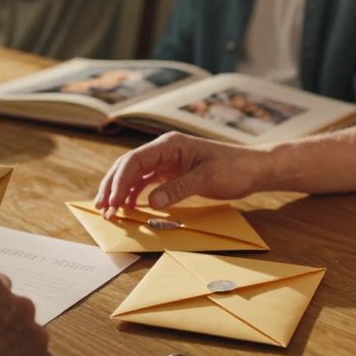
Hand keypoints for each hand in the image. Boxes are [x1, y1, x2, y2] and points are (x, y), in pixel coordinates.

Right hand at [94, 132, 265, 214]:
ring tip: (109, 210)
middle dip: (112, 186)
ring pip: (134, 174)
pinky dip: (134, 193)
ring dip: (120, 191)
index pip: (135, 160)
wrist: (253, 168)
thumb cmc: (233, 169)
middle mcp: (164, 150)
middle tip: (102, 207)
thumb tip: (150, 202)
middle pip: (128, 165)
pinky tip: (128, 206)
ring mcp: (166, 161)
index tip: (111, 200)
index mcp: (169, 145)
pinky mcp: (171, 172)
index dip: (119, 180)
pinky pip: (146, 181)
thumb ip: (177, 189)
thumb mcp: (206, 179)